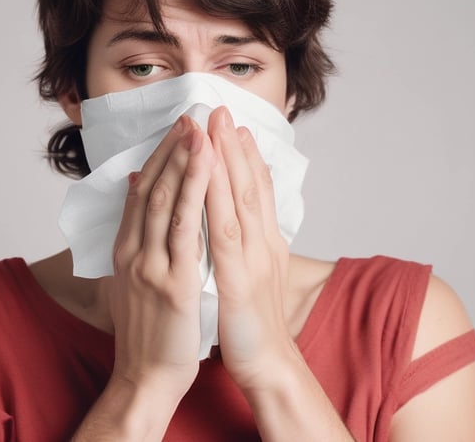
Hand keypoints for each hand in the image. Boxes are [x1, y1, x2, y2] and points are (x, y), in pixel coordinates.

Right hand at [109, 115, 215, 399]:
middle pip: (152, 188)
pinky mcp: (171, 284)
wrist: (145, 377)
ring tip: (198, 126)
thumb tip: (139, 197)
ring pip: (166, 201)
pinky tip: (206, 168)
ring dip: (183, 160)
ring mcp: (150, 266)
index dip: (160, 157)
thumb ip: (135, 239)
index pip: (142, 192)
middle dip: (172, 148)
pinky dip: (194, 194)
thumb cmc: (148, 331)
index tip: (177, 128)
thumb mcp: (133, 280)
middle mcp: (134, 252)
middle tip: (190, 114)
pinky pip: (185, 230)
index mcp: (127, 251)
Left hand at [205, 106, 296, 389]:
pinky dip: (216, 200)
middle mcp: (261, 243)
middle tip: (219, 110)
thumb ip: (239, 247)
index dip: (243, 156)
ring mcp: (252, 259)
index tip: (231, 126)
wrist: (267, 365)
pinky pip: (224, 233)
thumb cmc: (251, 324)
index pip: (255, 190)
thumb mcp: (247, 276)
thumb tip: (226, 223)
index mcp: (262, 243)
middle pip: (248, 185)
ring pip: (239, 200)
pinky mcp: (237, 279)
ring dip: (226, 160)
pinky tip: (206, 177)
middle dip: (232, 145)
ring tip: (215, 127)